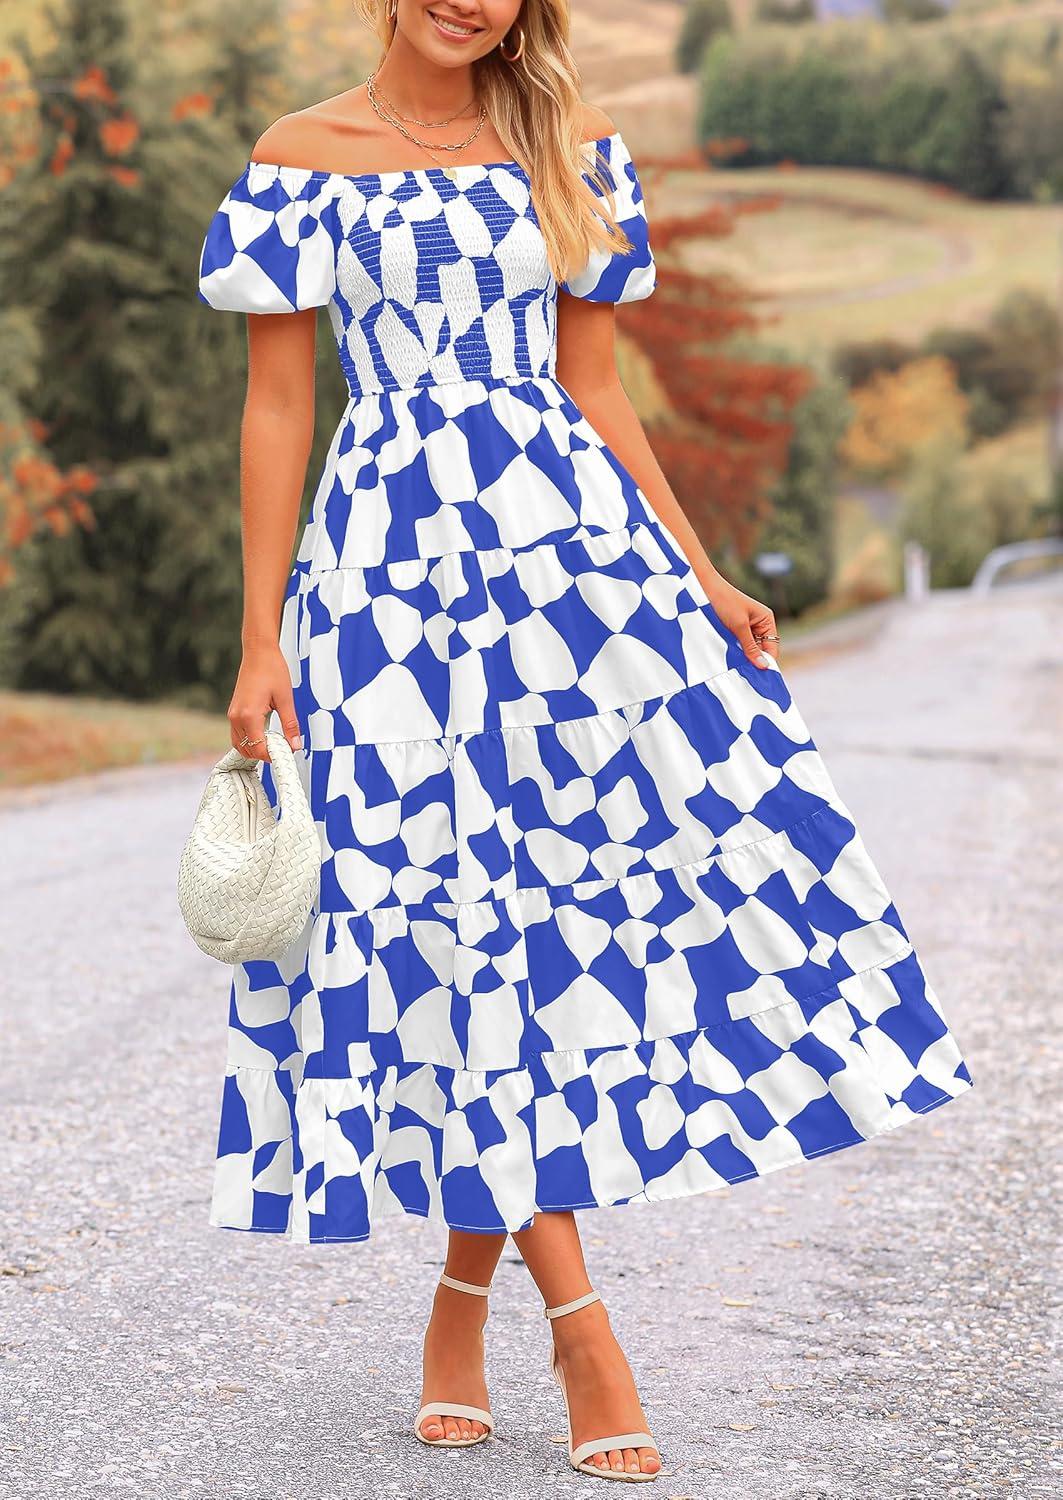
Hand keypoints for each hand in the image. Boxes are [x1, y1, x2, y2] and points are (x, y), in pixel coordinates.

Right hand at [228, 640, 302, 761]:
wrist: (259, 652)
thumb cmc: (272, 669)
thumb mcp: (286, 699)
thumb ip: (290, 725)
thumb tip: (295, 745)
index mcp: (249, 715)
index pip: (258, 748)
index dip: (273, 756)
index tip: (286, 754)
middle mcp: (236, 717)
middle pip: (247, 750)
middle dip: (264, 754)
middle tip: (283, 749)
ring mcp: (232, 714)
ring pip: (240, 744)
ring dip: (256, 748)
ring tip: (275, 742)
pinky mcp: (233, 711)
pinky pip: (238, 735)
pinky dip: (250, 740)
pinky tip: (266, 735)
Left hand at [701, 575, 779, 669]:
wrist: (702, 587)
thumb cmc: (724, 601)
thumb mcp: (739, 626)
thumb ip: (751, 647)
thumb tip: (764, 666)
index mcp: (766, 620)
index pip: (772, 647)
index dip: (767, 661)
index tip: (758, 676)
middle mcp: (758, 624)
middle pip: (760, 650)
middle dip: (752, 660)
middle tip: (744, 674)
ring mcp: (745, 628)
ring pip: (747, 649)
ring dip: (741, 656)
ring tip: (734, 665)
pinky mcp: (732, 630)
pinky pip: (737, 645)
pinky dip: (733, 652)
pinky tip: (727, 657)